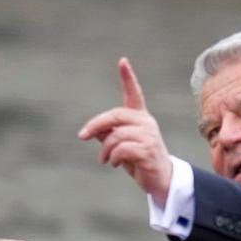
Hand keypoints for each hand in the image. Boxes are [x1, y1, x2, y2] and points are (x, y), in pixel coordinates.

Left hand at [77, 58, 173, 203]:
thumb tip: (92, 131)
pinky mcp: (148, 150)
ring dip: (104, 150)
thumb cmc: (137, 160)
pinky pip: (121, 149)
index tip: (122, 61)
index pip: (134, 94)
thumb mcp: (118, 145)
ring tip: (105, 159)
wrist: (158, 179)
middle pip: (115, 115)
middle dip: (95, 125)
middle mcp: (146, 122)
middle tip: (82, 136)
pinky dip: (112, 158)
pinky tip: (114, 164)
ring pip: (116, 135)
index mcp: (139, 117)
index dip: (128, 77)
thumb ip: (107, 134)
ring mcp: (149, 135)